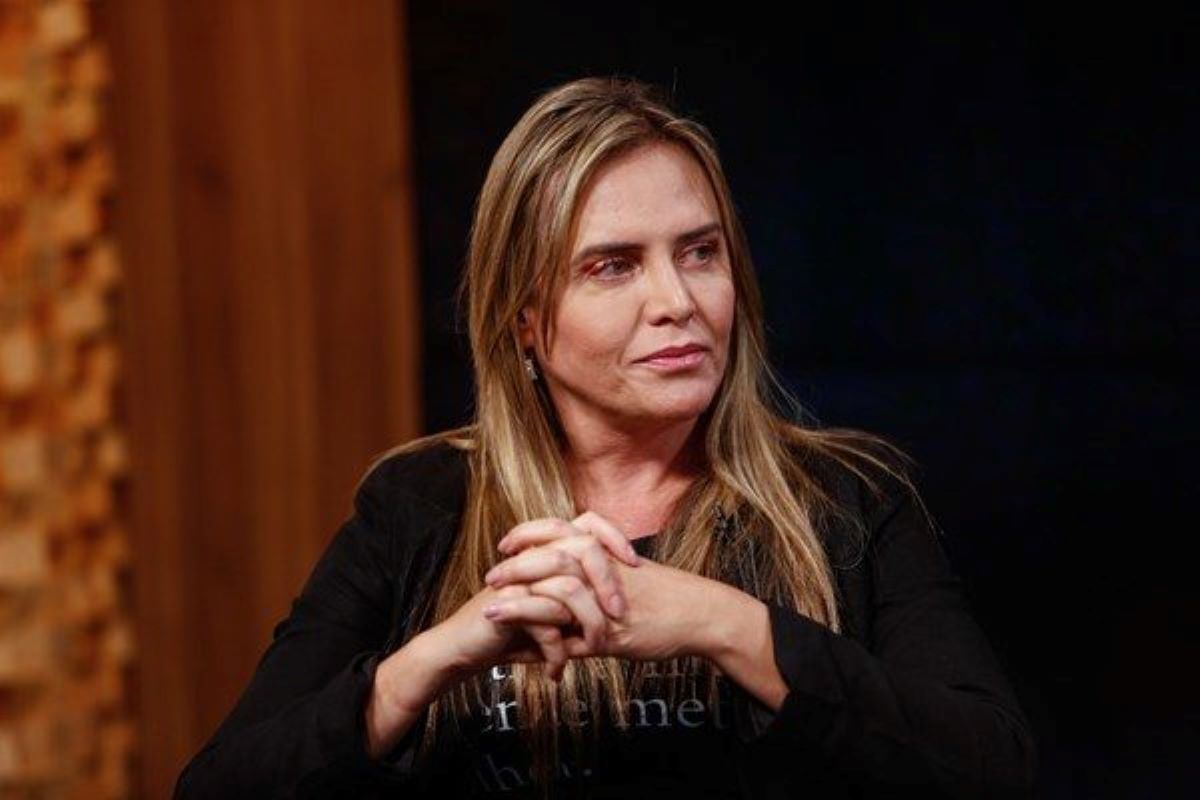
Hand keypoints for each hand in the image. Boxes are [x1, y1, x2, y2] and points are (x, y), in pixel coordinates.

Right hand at [428, 513, 641, 681]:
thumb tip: (623, 604)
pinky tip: (556, 673)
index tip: (635, 562)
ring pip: (567, 588)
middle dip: (608, 582)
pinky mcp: (506, 605)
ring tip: (597, 648)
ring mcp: (518, 579)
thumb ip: (581, 600)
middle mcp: (533, 558)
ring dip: (588, 622)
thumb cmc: (512, 629)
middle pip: (582, 549)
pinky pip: (544, 625)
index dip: (613, 536)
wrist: (464, 647)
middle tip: (619, 613)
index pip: (588, 524)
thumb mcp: (553, 613)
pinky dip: (556, 653)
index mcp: (546, 551)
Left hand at [486, 510, 723, 663]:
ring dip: (517, 602)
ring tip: (491, 613)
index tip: (507, 544)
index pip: (558, 528)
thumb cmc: (671, 596)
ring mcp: (605, 601)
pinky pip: (567, 635)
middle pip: (549, 554)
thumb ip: (601, 570)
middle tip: (492, 577)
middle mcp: (603, 569)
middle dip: (514, 566)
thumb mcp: (631, 574)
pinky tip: (519, 651)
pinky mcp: (609, 633)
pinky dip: (539, 643)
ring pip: (553, 590)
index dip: (528, 534)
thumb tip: (575, 570)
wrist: (704, 615)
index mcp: (605, 550)